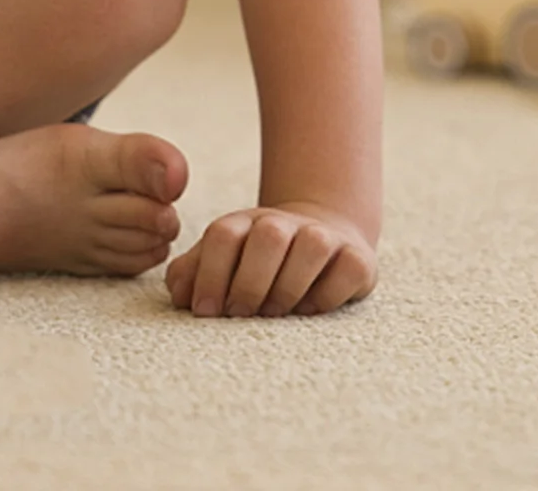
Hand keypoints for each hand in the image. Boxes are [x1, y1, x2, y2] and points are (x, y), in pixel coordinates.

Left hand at [165, 202, 376, 317]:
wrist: (321, 239)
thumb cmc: (259, 262)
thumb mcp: (224, 261)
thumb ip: (193, 274)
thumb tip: (180, 295)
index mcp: (245, 223)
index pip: (223, 235)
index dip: (209, 274)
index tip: (204, 311)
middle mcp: (284, 223)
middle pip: (267, 237)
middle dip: (249, 282)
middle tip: (239, 314)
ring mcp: (323, 236)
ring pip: (311, 247)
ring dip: (288, 287)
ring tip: (273, 314)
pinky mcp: (357, 257)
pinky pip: (346, 271)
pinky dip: (327, 295)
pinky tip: (309, 311)